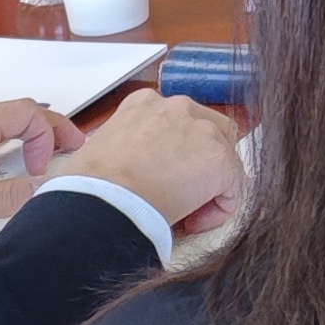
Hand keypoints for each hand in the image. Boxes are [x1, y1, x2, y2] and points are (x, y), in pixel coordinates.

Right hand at [62, 90, 249, 238]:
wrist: (100, 202)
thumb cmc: (91, 186)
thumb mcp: (101, 149)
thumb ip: (125, 147)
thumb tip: (130, 166)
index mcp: (145, 103)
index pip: (178, 123)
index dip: (175, 155)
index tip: (158, 179)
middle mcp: (178, 107)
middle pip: (209, 134)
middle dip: (199, 166)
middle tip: (176, 195)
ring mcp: (202, 130)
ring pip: (224, 161)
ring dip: (209, 188)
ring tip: (182, 211)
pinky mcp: (219, 159)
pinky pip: (233, 189)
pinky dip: (217, 209)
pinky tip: (190, 221)